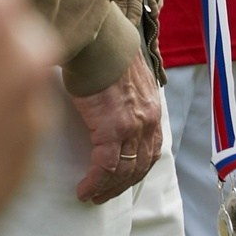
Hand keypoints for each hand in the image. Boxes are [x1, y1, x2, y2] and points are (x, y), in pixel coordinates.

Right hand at [69, 52, 164, 204]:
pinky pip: (105, 166)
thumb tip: (111, 106)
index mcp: (152, 110)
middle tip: (104, 196)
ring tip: (92, 196)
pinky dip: (95, 181)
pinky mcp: (112, 128)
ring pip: (124, 171)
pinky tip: (84, 189)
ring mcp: (132, 126)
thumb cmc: (102, 53)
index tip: (120, 180)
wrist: (96, 39)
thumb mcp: (124, 78)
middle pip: (139, 165)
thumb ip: (124, 98)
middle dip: (122, 185)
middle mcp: (148, 120)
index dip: (135, 169)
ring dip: (108, 188)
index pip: (150, 151)